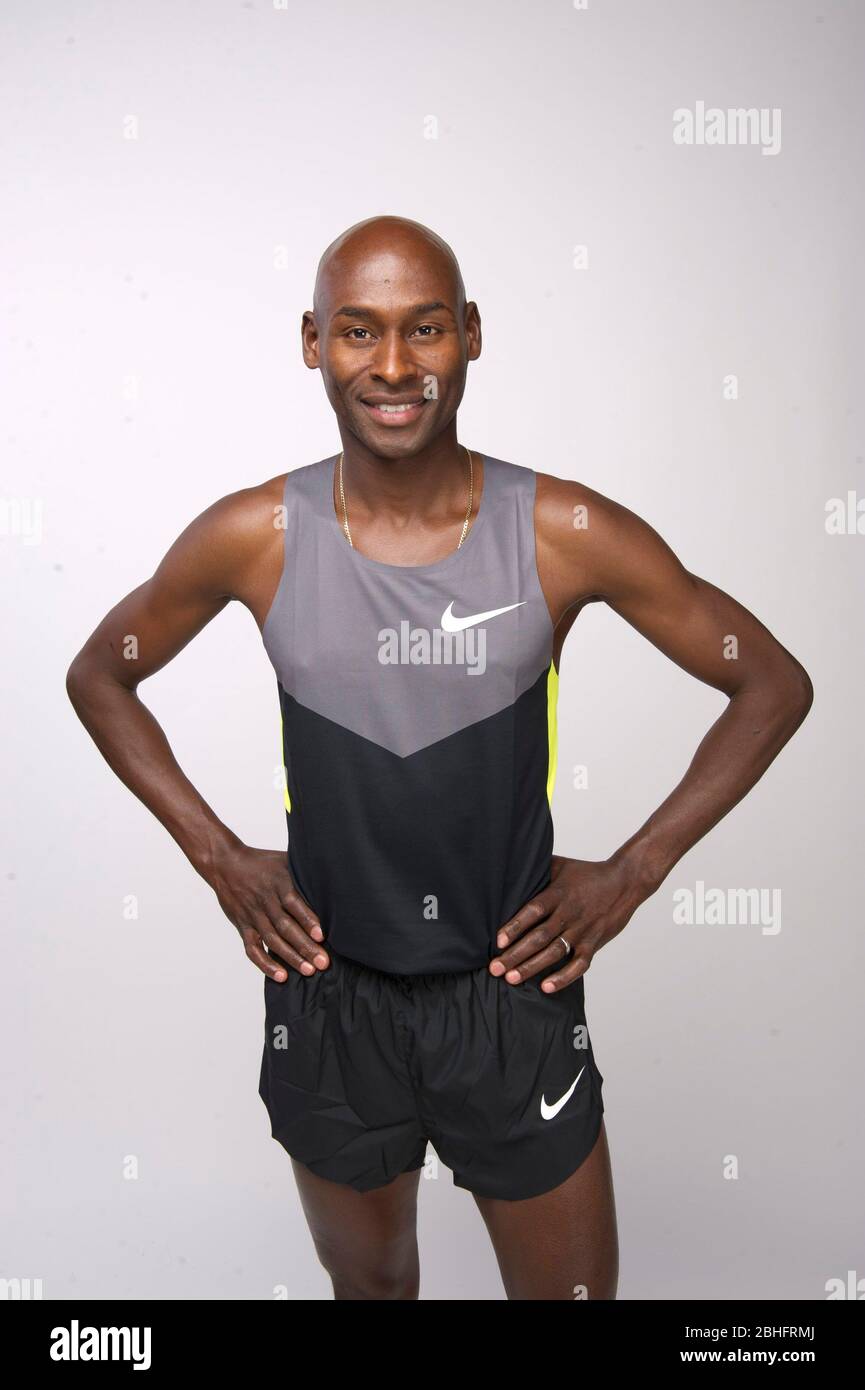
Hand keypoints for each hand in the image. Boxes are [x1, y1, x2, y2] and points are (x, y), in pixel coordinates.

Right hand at [204, 841, 326, 979]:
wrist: (225, 864)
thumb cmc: (262, 863)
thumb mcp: (285, 860)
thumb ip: (305, 872)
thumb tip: (334, 878)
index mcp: (279, 883)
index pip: (294, 904)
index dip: (308, 920)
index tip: (321, 936)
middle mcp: (266, 901)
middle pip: (286, 927)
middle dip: (305, 946)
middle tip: (322, 962)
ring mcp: (253, 916)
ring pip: (272, 940)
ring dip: (290, 957)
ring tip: (308, 971)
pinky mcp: (243, 927)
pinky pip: (253, 949)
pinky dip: (265, 964)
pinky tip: (280, 976)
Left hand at [490, 853, 647, 991]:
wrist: (624, 881)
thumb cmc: (587, 873)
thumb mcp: (560, 865)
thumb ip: (536, 869)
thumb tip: (507, 866)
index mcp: (558, 894)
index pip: (534, 911)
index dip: (516, 926)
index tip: (498, 941)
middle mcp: (569, 913)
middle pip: (539, 937)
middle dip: (515, 954)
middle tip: (495, 968)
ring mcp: (582, 930)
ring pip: (554, 952)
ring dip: (532, 967)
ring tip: (512, 979)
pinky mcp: (594, 943)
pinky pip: (579, 964)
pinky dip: (563, 977)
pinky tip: (546, 987)